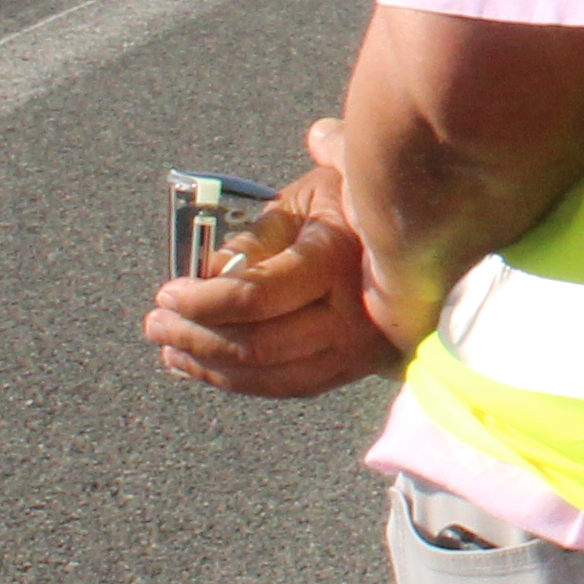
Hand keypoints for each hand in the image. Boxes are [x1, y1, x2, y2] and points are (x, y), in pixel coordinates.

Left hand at [143, 132, 404, 397]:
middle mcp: (356, 312)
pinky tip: (204, 365)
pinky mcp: (357, 367)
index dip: (202, 301)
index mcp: (339, 258)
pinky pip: (290, 386)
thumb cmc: (359, 200)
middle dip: (194, 337)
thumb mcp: (307, 197)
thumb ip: (256, 235)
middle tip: (154, 323)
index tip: (165, 293)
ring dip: (210, 366)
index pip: (255, 297)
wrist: (429, 227)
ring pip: (270, 375)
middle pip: (257, 345)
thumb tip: (208, 273)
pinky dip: (241, 381)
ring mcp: (361, 348)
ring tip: (169, 349)